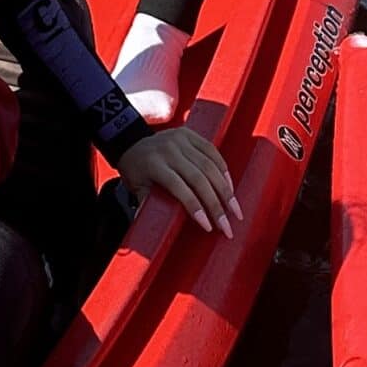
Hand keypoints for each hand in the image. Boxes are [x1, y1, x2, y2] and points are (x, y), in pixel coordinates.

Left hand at [118, 125, 241, 239]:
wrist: (131, 140)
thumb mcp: (136, 187)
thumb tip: (152, 231)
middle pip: (200, 179)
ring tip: (235, 211)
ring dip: (226, 191)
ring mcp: (181, 140)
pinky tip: (230, 188)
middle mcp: (170, 150)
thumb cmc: (135, 169)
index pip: (179, 187)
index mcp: (154, 164)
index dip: (195, 207)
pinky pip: (212, 151)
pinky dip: (223, 170)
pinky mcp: (190, 134)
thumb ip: (147, 205)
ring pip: (210, 166)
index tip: (208, 226)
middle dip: (217, 205)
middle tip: (228, 226)